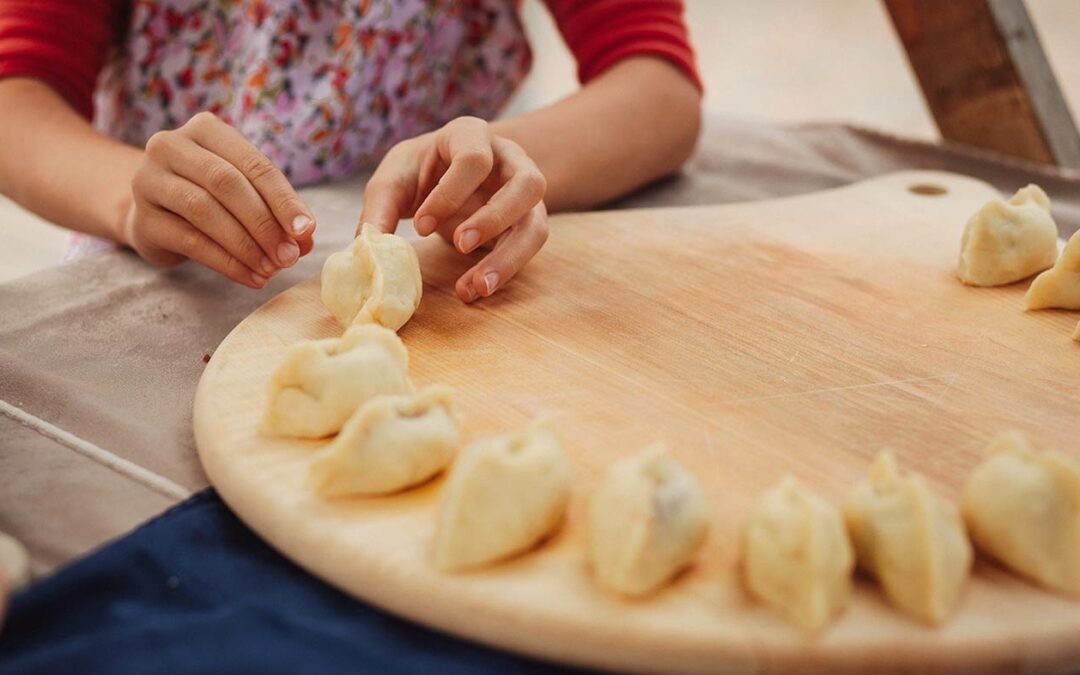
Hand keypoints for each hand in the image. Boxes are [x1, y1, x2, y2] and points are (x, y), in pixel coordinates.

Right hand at [123, 112, 315, 287]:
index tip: (306, 230)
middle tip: (289, 255)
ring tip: (272, 268)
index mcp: (205, 129)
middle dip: (264, 223)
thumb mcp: (244, 193)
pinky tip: (251, 277)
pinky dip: (227, 262)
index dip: (283, 199)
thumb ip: (274, 210)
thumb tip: (304, 240)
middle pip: (227, 183)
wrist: (155, 214)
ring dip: (246, 245)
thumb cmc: (210, 197)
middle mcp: (171, 146)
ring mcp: (149, 181)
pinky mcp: (142, 219)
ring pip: (205, 211)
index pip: (253, 163)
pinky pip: (190, 241)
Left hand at [360, 116, 547, 302]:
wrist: (448, 175)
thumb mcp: (394, 179)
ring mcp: (525, 194)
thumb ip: (378, 209)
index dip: (450, 194)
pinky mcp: (528, 223)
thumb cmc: (421, 172)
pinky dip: (505, 272)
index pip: (474, 158)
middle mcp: (510, 160)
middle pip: (527, 183)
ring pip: (536, 223)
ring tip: (477, 287)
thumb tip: (367, 248)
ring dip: (509, 257)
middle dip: (493, 219)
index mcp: (471, 136)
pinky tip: (476, 289)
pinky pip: (529, 249)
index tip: (421, 226)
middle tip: (459, 245)